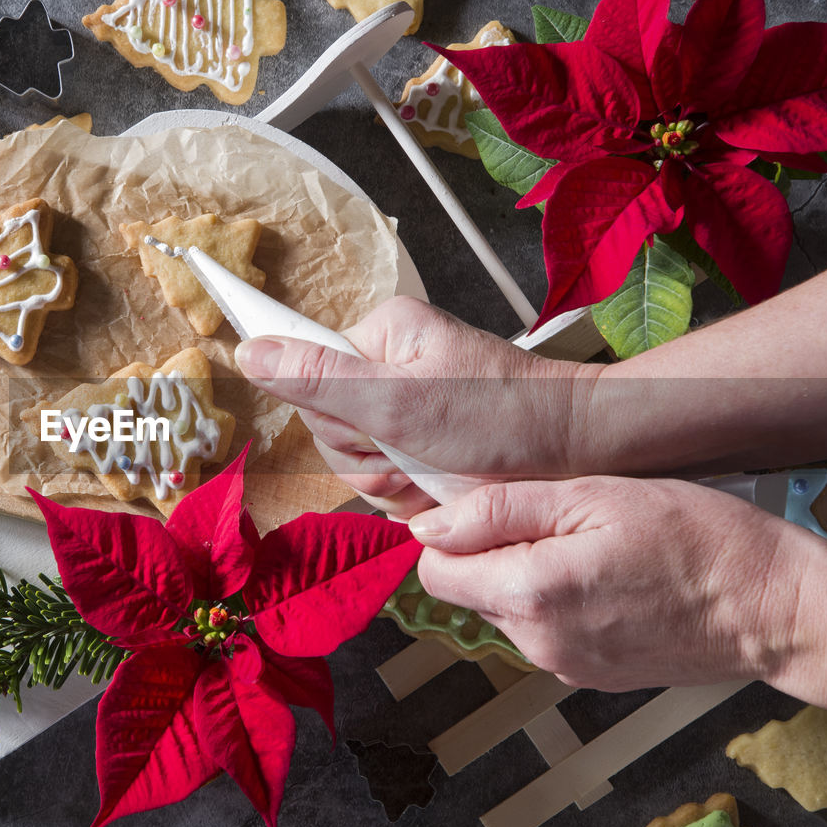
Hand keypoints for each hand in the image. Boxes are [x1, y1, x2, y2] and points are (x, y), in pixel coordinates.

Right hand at [234, 297, 601, 518]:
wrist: (579, 450)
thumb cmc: (504, 417)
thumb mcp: (401, 403)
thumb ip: (319, 379)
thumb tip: (247, 350)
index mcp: (378, 334)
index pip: (306, 379)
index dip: (335, 418)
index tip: (375, 427)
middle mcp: (387, 363)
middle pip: (329, 426)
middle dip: (369, 459)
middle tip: (416, 457)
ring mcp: (406, 403)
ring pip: (356, 458)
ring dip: (391, 480)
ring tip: (437, 473)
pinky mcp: (422, 439)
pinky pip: (385, 475)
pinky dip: (410, 491)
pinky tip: (442, 486)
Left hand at [408, 476, 826, 694]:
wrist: (773, 606)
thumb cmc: (697, 539)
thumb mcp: (591, 495)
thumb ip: (499, 510)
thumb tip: (428, 528)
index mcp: (530, 594)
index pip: (435, 573)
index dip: (453, 536)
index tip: (491, 512)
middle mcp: (538, 643)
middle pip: (470, 591)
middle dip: (495, 555)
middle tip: (560, 524)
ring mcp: (564, 667)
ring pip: (507, 611)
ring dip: (529, 579)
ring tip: (592, 550)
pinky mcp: (589, 678)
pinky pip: (545, 633)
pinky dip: (559, 604)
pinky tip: (607, 581)